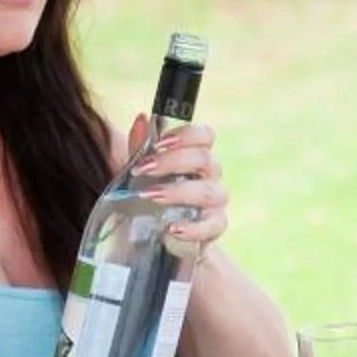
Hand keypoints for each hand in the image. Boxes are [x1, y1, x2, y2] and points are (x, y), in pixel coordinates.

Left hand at [129, 115, 230, 253]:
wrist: (157, 236)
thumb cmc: (153, 196)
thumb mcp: (141, 172)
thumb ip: (141, 148)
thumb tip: (142, 119)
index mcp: (196, 157)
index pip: (205, 136)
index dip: (186, 135)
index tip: (158, 143)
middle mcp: (211, 176)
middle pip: (204, 160)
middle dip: (172, 162)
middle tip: (142, 169)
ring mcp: (215, 203)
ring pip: (209, 192)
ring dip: (178, 192)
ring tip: (149, 196)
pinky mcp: (214, 228)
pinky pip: (213, 226)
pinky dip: (193, 228)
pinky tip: (172, 228)